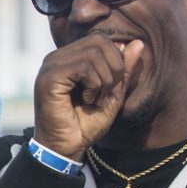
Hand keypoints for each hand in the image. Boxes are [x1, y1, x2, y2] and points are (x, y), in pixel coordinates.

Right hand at [32, 35, 145, 160]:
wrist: (68, 147)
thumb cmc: (86, 123)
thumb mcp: (113, 92)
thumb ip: (124, 69)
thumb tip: (138, 42)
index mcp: (68, 58)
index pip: (100, 40)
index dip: (116, 59)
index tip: (112, 87)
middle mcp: (55, 58)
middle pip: (98, 42)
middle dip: (113, 68)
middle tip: (107, 93)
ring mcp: (50, 66)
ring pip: (92, 54)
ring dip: (104, 80)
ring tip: (96, 99)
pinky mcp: (48, 78)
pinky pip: (83, 68)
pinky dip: (94, 85)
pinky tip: (86, 100)